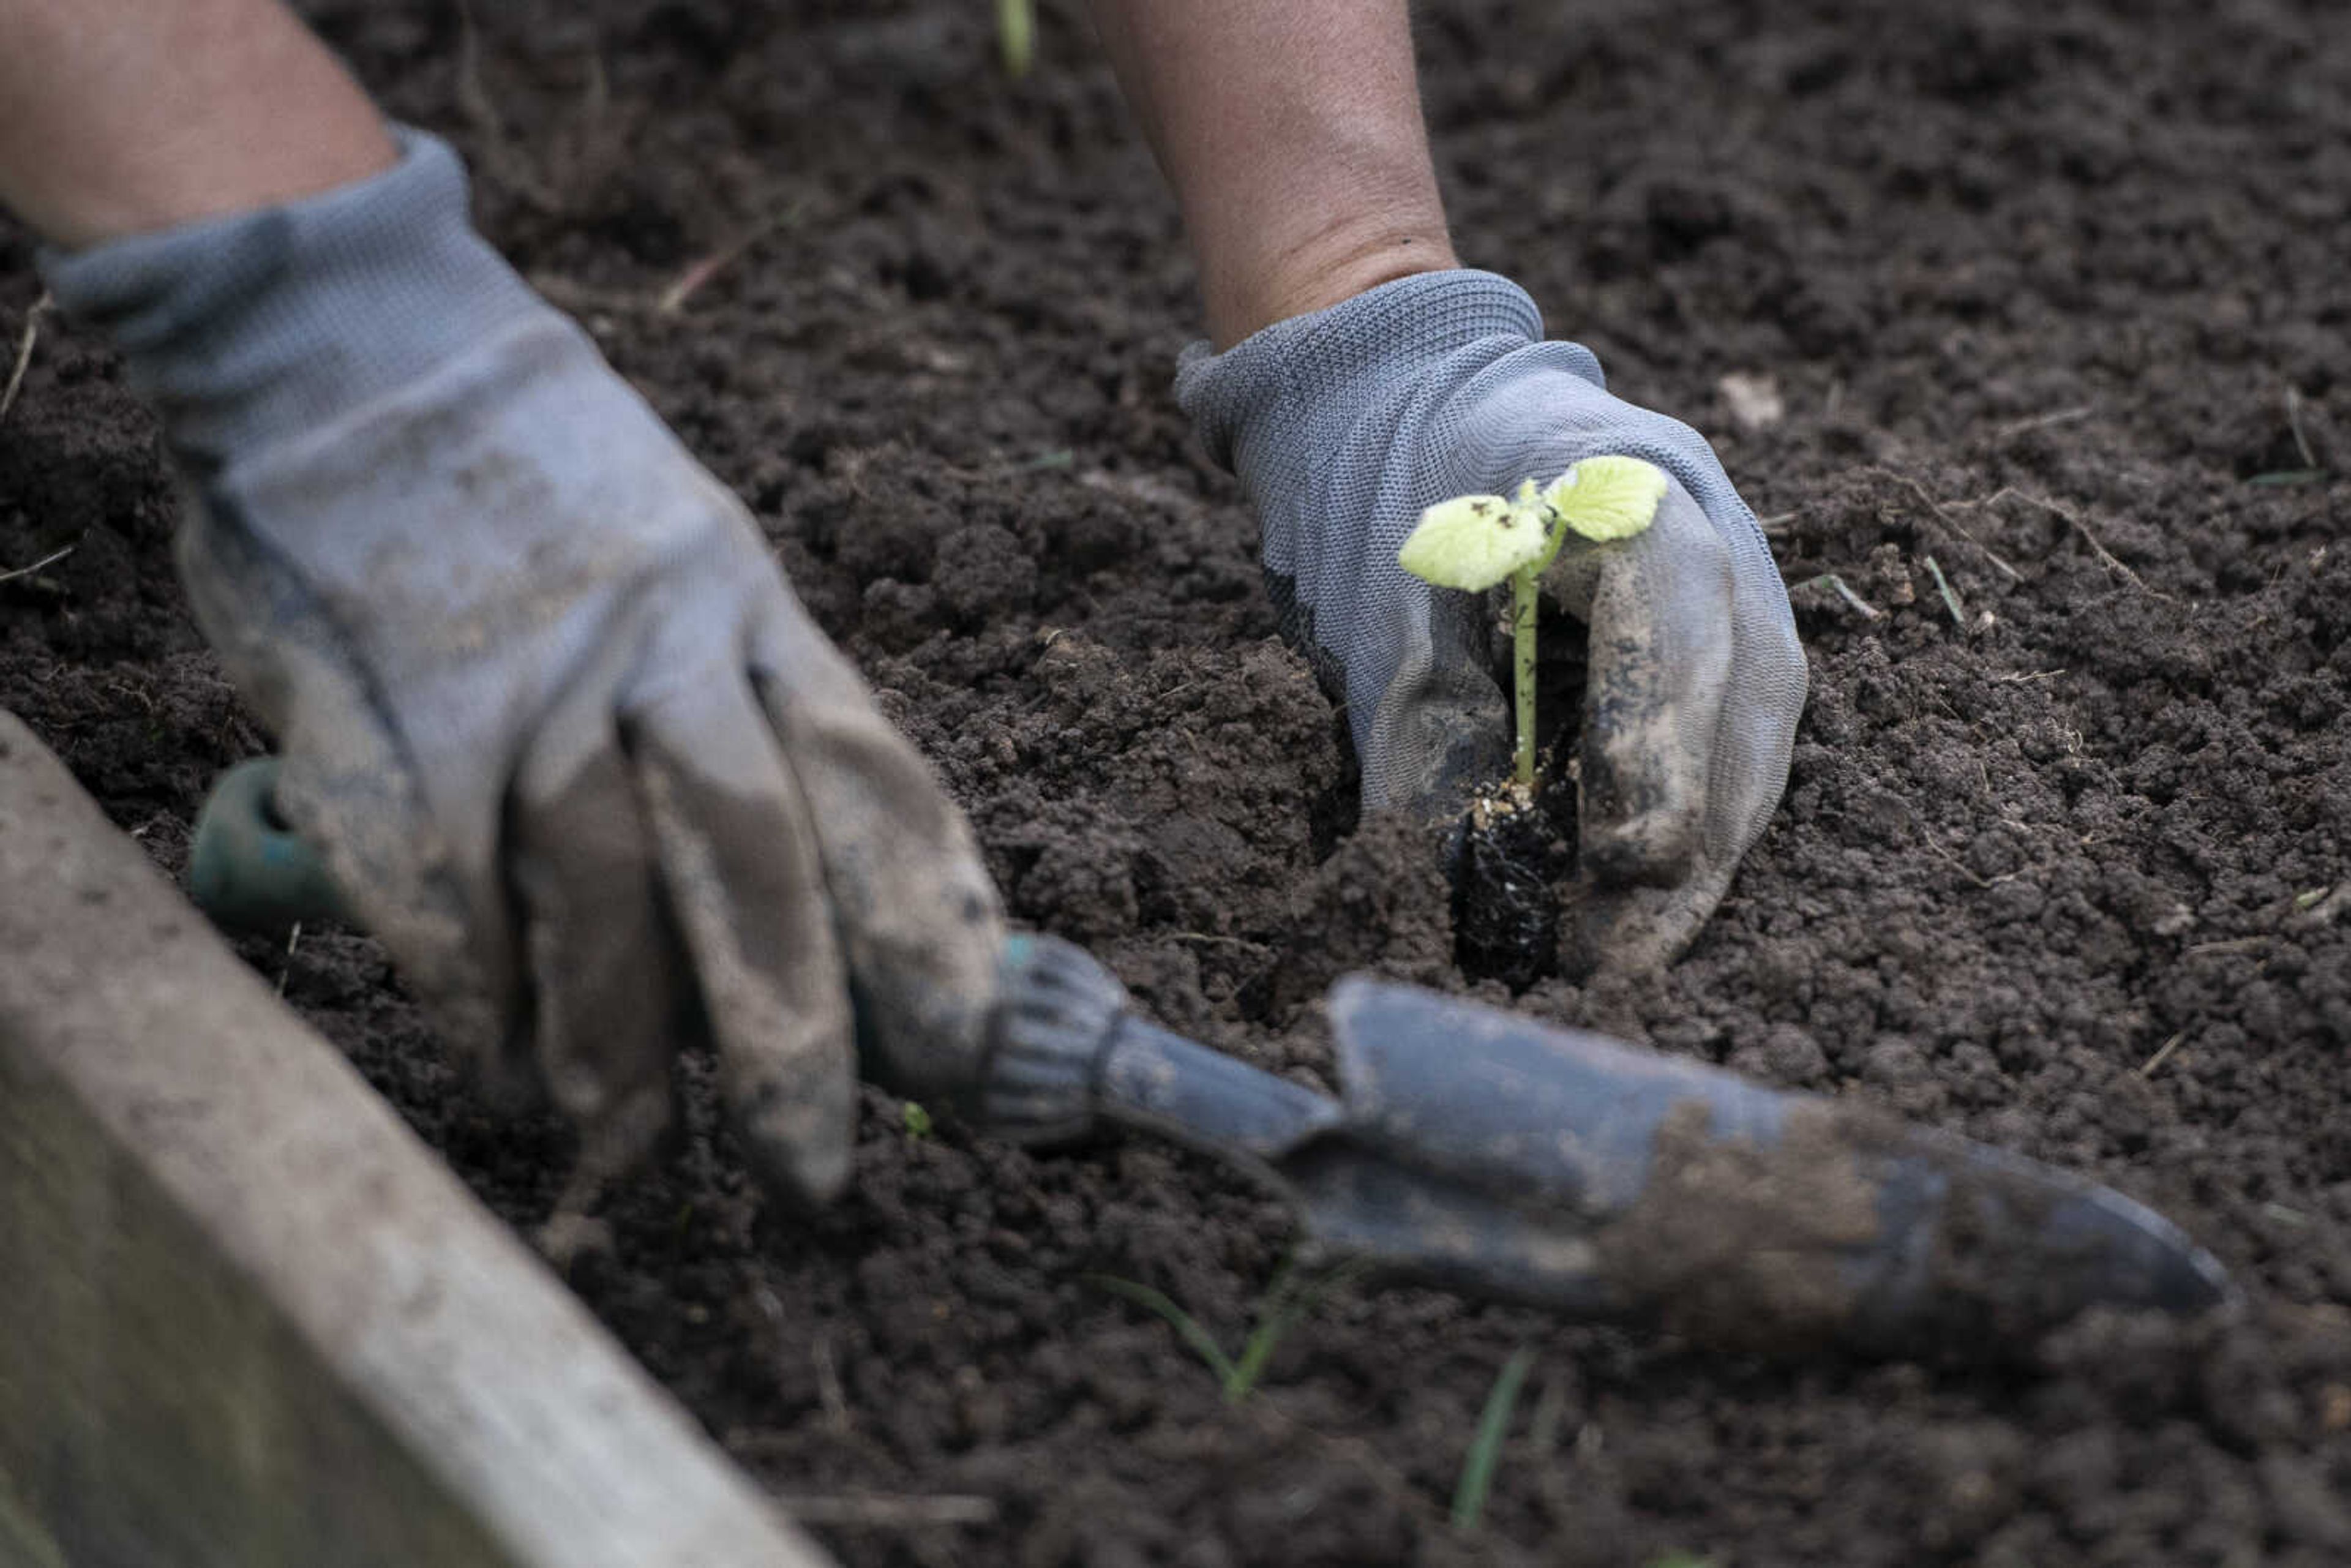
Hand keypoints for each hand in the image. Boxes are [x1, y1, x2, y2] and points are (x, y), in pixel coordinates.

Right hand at [45, 132, 1001, 1207]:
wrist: (355, 337)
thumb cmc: (538, 470)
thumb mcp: (688, 552)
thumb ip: (741, 698)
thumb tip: (790, 883)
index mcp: (749, 607)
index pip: (872, 783)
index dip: (927, 927)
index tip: (965, 1046)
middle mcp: (661, 646)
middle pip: (755, 865)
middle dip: (794, 1038)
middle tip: (815, 1174)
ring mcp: (528, 673)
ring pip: (600, 893)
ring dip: (613, 1042)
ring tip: (615, 1137)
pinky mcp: (397, 701)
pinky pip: (442, 876)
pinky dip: (467, 979)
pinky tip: (486, 1044)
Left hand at [1176, 270, 1804, 973]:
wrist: (1400, 394)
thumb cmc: (1383, 495)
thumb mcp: (1386, 618)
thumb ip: (1424, 749)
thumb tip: (1457, 908)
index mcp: (1624, 480)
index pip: (1676, 619)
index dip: (1660, 743)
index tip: (1627, 861)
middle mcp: (1713, 514)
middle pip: (1749, 688)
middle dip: (1694, 835)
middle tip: (1622, 960)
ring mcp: (1738, 558)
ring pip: (1761, 716)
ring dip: (1708, 841)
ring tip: (1634, 950)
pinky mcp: (1725, 611)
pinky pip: (1740, 719)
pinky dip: (1700, 805)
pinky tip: (1652, 889)